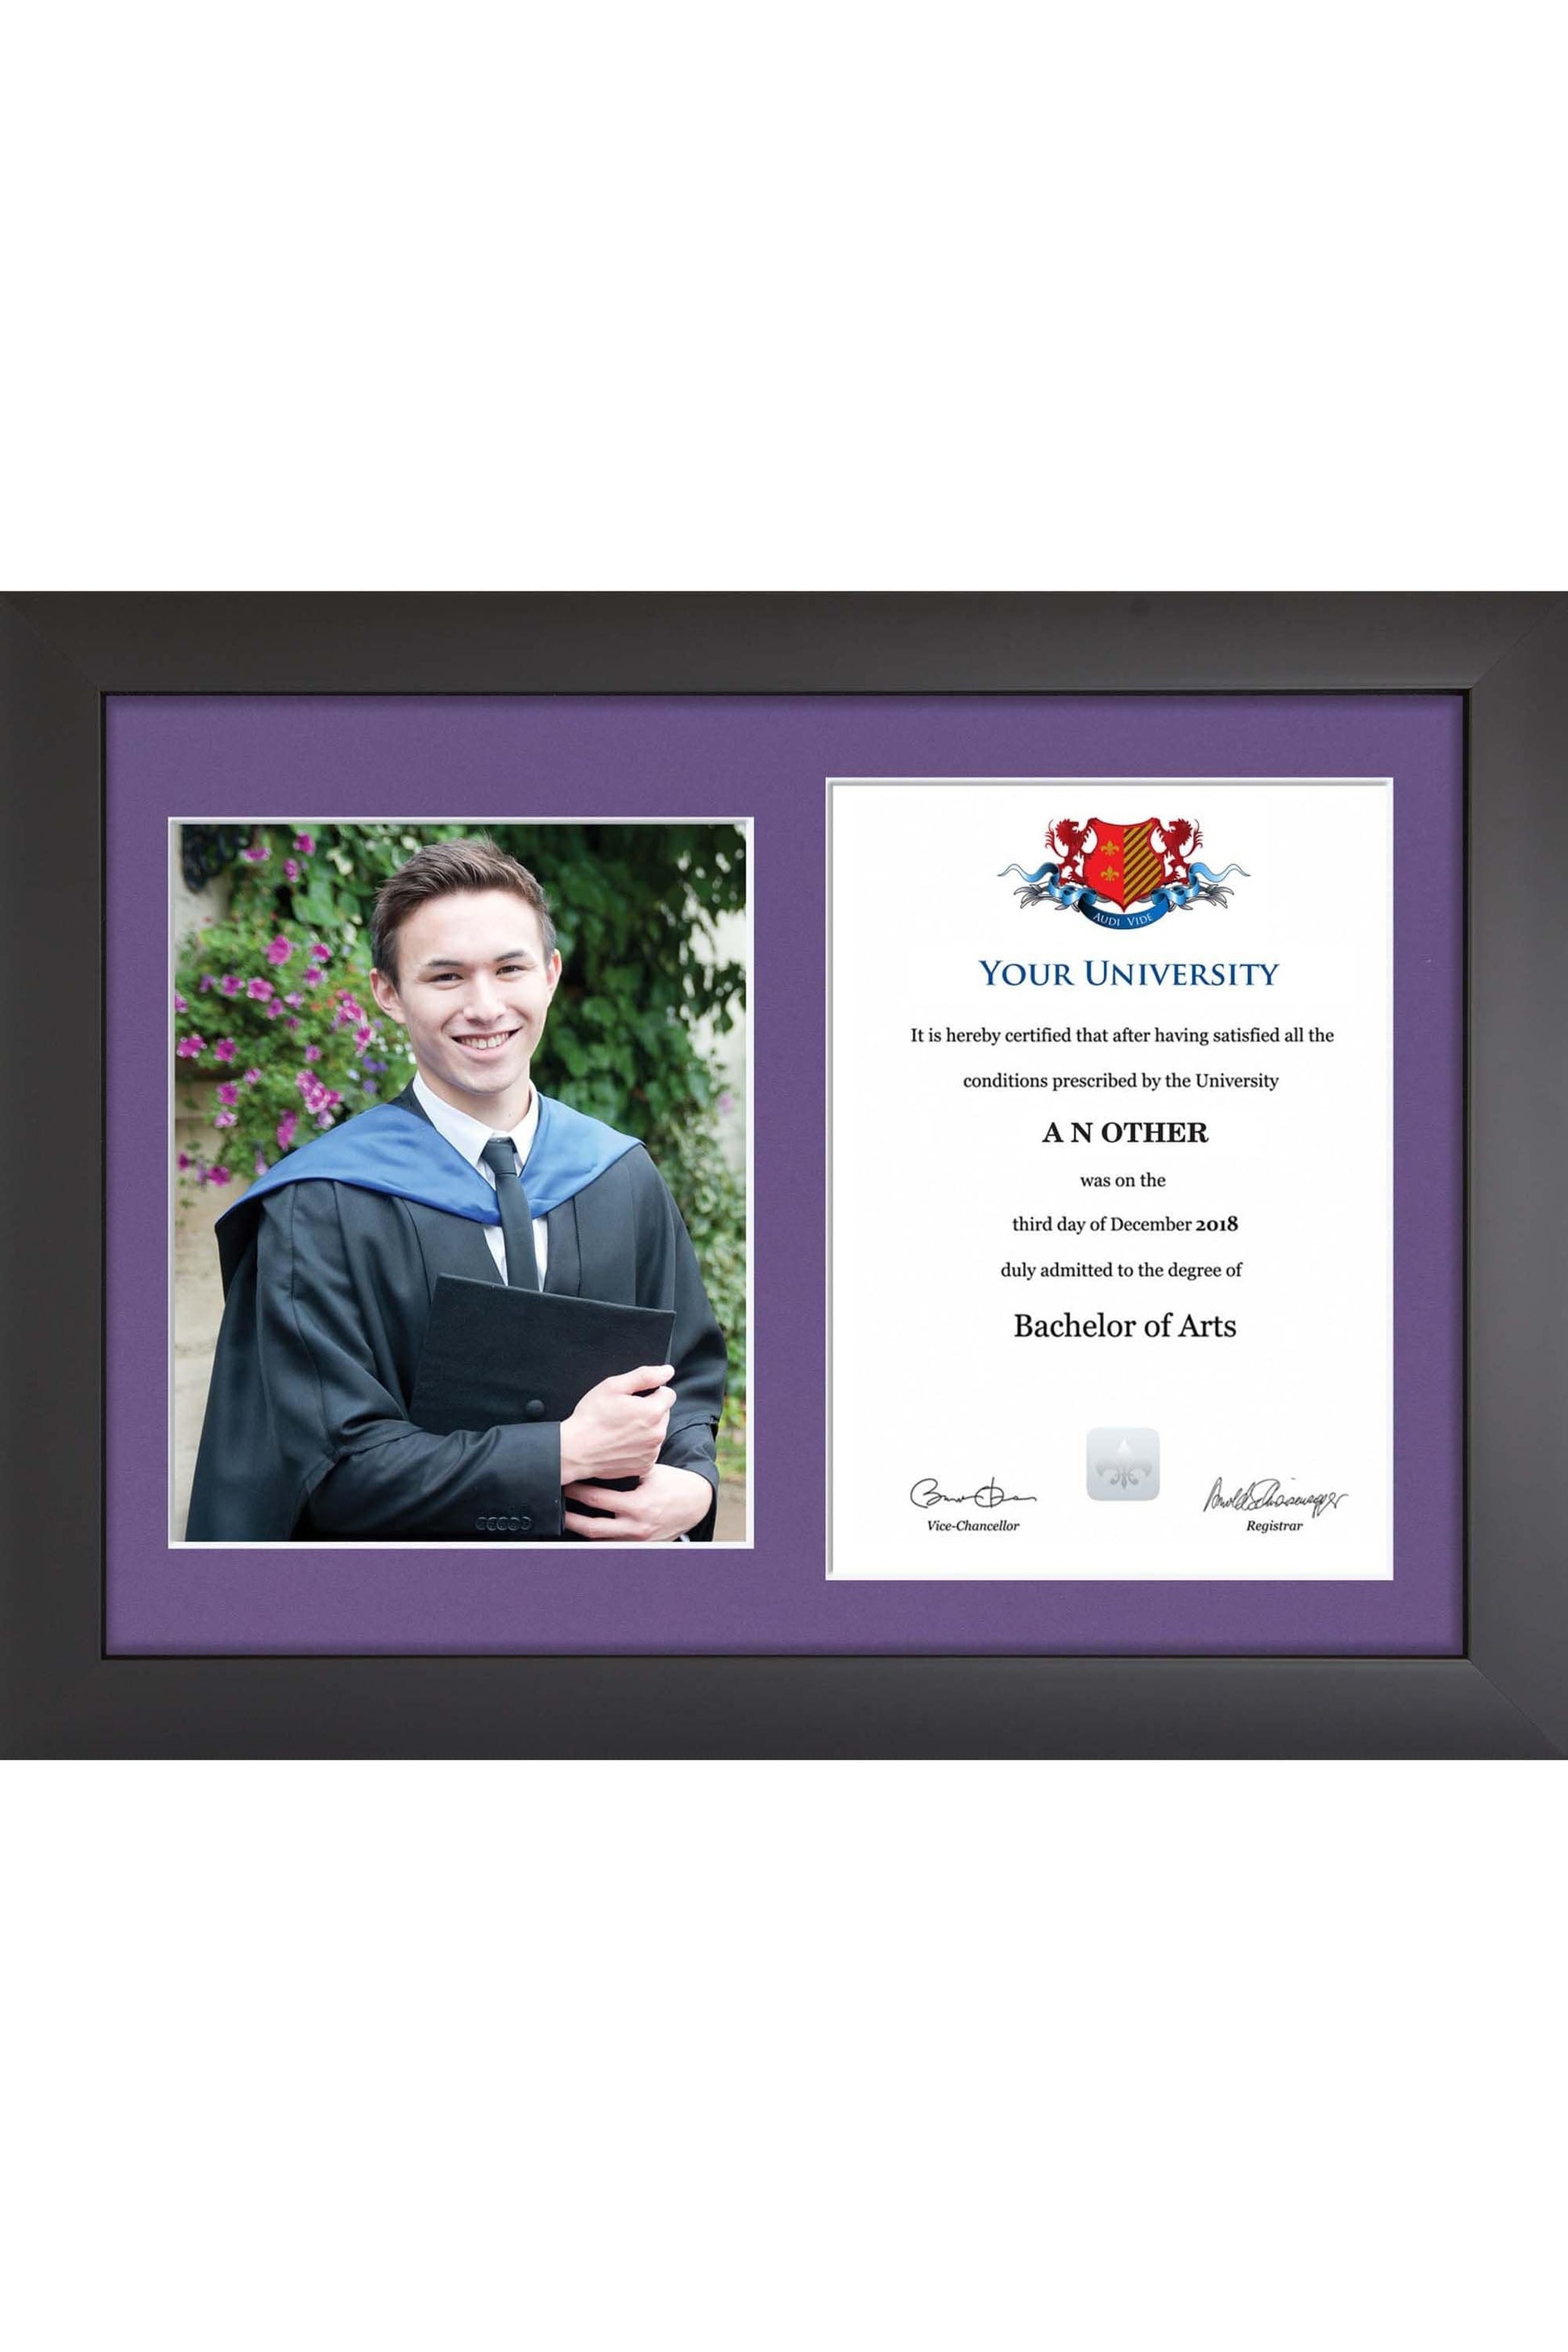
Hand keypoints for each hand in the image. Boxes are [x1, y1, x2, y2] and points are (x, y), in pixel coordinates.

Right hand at [557, 1365, 674, 1484]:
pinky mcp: (645, 1466)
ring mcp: (652, 1452)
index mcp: (653, 1412)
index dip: (652, 1391)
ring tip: (621, 1428)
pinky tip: (623, 1443)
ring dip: (646, 1428)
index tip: (635, 1398)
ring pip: (657, 1432)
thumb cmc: (591, 1417)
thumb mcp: (614, 1386)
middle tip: (625, 1412)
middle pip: (664, 1413)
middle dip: (649, 1410)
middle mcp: (657, 1434)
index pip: (669, 1394)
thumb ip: (645, 1376)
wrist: (576, 1450)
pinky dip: (640, 1446)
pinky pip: (650, 1450)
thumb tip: (667, 1371)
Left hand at [563, 1462, 714, 1543]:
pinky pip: (612, 1545)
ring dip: (581, 1531)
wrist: (694, 1503)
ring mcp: (637, 1540)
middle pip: (591, 1527)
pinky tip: (587, 1530)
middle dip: (570, 1518)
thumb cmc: (671, 1483)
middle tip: (557, 1508)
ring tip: (568, 1520)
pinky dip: (598, 1538)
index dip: (577, 1493)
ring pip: (599, 1541)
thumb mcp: (651, 1472)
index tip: (566, 1485)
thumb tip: (596, 1462)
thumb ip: (625, 1470)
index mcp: (637, 1506)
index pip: (597, 1500)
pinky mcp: (640, 1546)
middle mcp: (636, 1527)